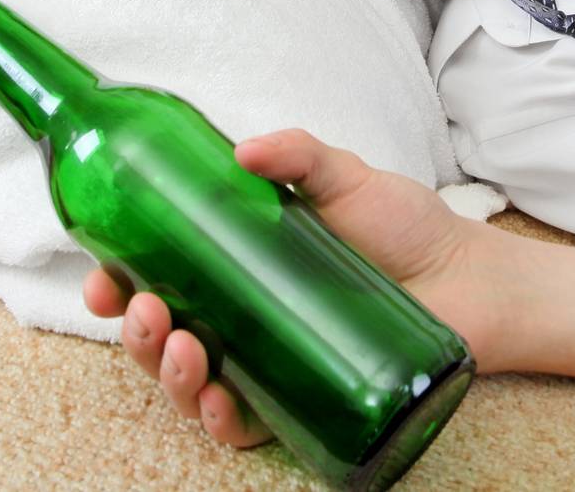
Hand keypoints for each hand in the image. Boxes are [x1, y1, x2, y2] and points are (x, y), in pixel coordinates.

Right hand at [83, 128, 496, 448]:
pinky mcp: (306, 399)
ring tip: (185, 348)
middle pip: (163, 339)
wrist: (470, 276)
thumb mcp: (347, 178)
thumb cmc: (406, 226)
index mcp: (237, 264)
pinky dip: (225, 419)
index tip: (104, 277)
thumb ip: (300, 156)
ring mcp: (272, 361)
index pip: (158, 280)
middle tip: (148, 312)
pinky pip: (249, 423)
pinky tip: (219, 401)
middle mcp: (244, 317)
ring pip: (193, 385)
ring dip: (170, 376)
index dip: (118, 286)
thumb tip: (243, 150)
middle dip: (137, 334)